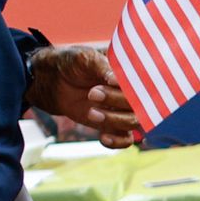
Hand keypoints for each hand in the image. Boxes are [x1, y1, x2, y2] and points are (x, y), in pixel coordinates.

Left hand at [28, 44, 142, 145]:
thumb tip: (116, 80)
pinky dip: (117, 142)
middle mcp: (131, 92)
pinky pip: (125, 140)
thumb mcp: (86, 59)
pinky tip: (103, 138)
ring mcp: (122, 109)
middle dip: (116, 100)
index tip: (110, 82)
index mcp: (130, 72)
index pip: (143, 82)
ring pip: (132, 122)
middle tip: (92, 93)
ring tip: (91, 113)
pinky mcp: (112, 124)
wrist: (56, 81)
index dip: (132, 86)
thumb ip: (102, 67)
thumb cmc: (74, 64)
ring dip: (113, 119)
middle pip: (140, 104)